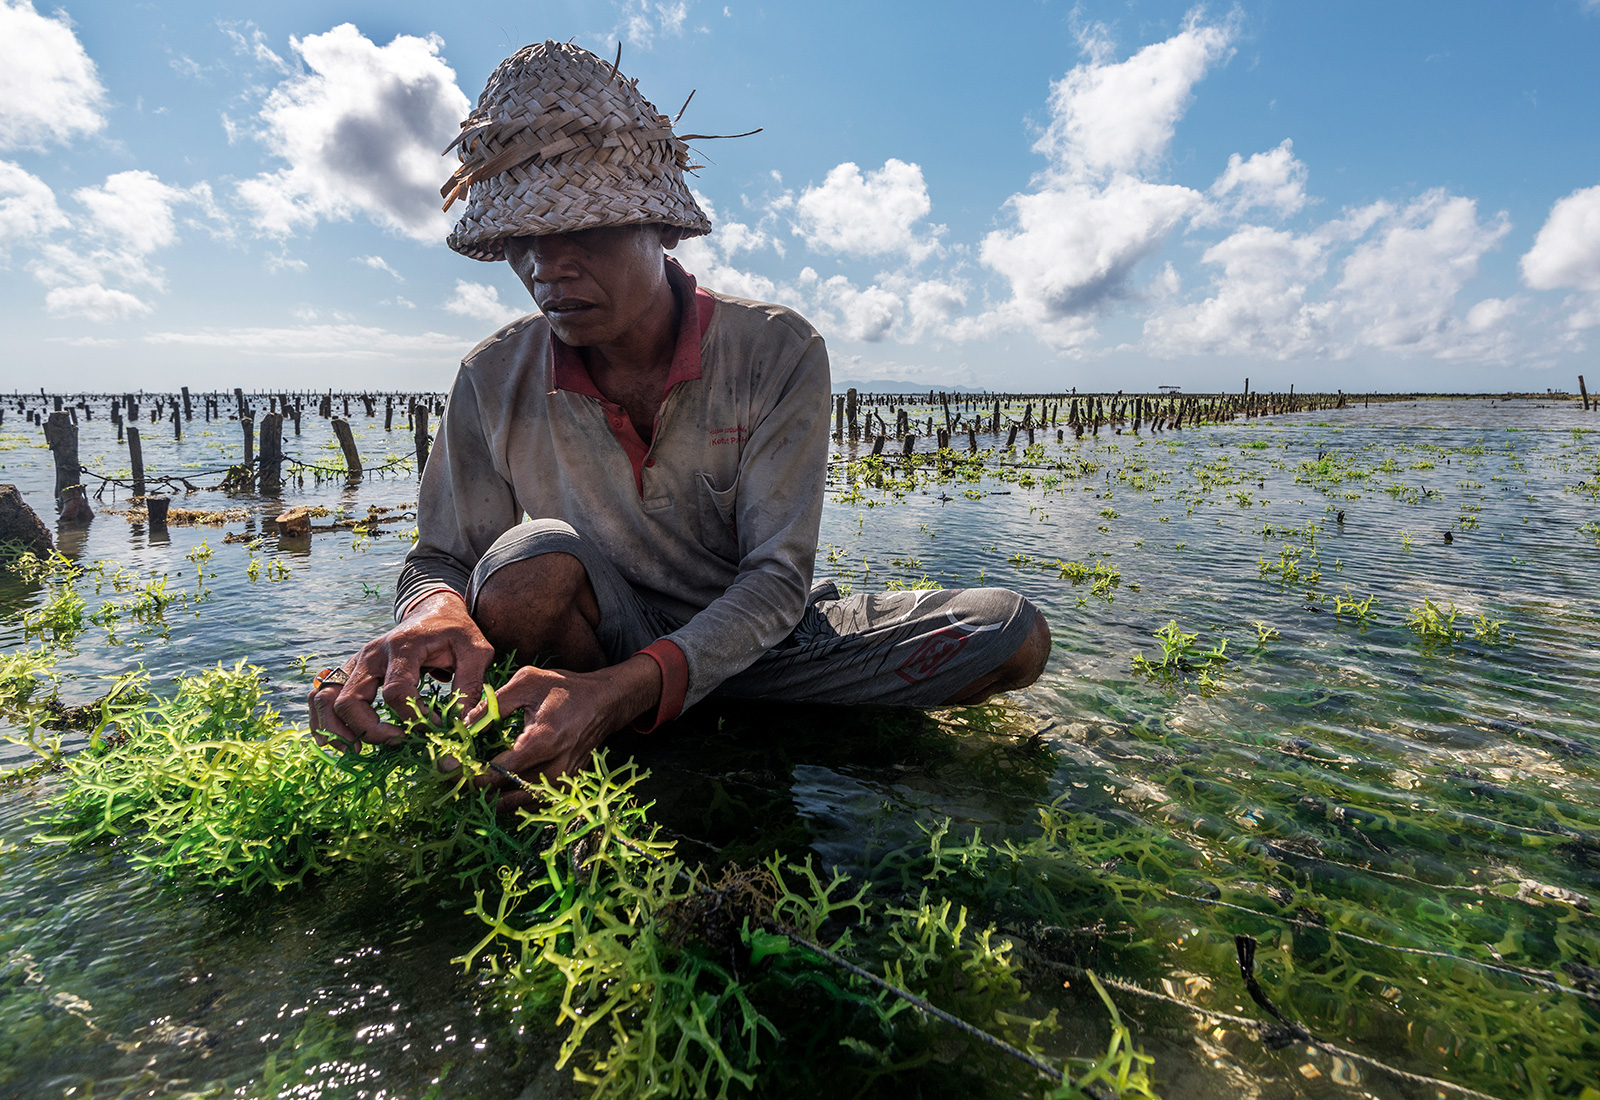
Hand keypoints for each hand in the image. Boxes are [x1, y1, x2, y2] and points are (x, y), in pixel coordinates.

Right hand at [309, 590, 494, 747]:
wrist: (433, 611)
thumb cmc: (456, 632)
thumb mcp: (476, 651)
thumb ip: (472, 684)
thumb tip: (463, 724)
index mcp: (403, 647)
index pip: (396, 692)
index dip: (413, 718)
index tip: (435, 727)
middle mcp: (371, 654)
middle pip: (351, 700)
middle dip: (370, 730)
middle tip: (398, 740)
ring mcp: (356, 661)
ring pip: (326, 698)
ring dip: (337, 730)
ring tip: (360, 748)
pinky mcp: (350, 670)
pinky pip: (321, 695)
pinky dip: (321, 721)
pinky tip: (340, 741)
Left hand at [472, 654, 660, 809]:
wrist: (605, 702)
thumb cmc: (565, 688)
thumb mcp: (527, 682)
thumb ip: (493, 704)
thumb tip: (464, 726)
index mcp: (542, 741)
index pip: (498, 771)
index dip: (468, 772)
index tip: (447, 768)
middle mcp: (555, 768)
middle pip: (506, 795)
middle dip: (477, 789)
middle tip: (454, 779)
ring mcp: (562, 780)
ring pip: (520, 804)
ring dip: (494, 798)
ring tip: (472, 784)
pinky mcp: (566, 785)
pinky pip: (534, 802)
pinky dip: (513, 800)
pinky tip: (497, 789)